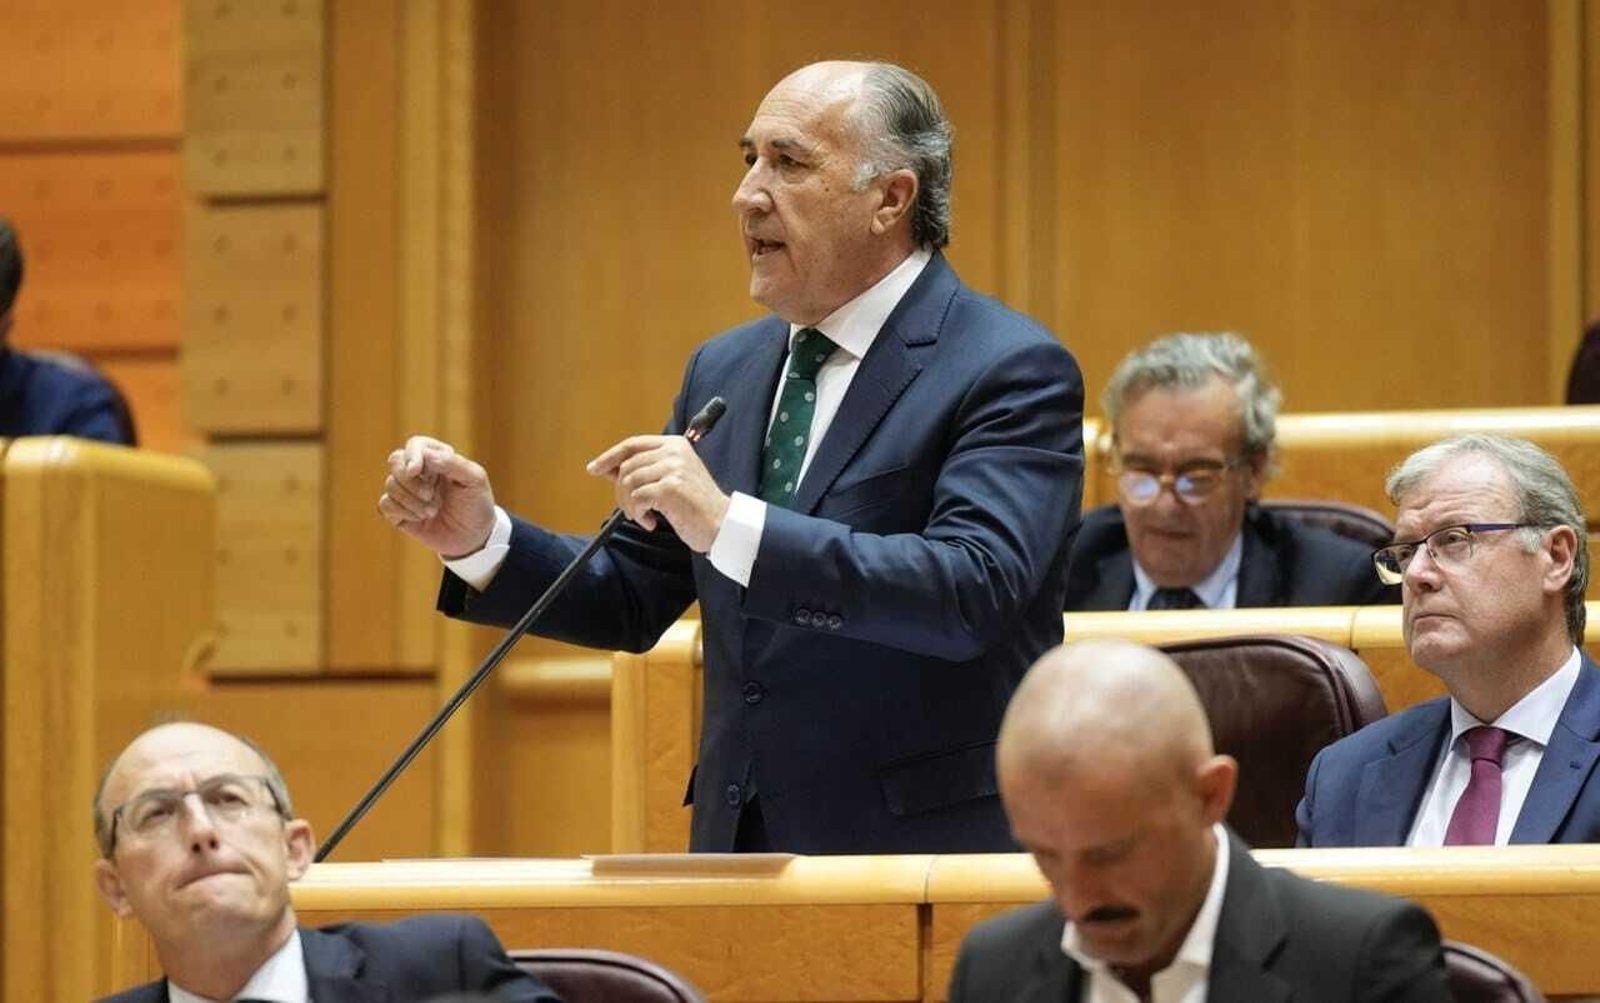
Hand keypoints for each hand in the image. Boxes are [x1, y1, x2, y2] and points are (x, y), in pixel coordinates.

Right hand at [379, 436, 497, 558]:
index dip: (412, 455)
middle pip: (395, 460)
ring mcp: (407, 491)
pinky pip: (385, 504)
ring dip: (411, 501)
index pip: (415, 445)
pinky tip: (419, 519)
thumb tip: (427, 454)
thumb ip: (453, 463)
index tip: (415, 470)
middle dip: (410, 481)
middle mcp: (420, 472)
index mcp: (438, 459)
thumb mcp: (475, 481)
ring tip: (432, 512)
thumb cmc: (477, 505)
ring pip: (390, 484)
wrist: (473, 538)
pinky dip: (401, 511)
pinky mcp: (399, 511)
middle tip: (430, 495)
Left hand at [587, 435, 730, 551]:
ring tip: (644, 517)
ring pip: (629, 482)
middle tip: (632, 510)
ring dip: (630, 505)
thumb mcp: (669, 480)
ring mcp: (673, 468)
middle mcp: (674, 452)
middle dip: (621, 492)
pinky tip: (652, 522)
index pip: (632, 444)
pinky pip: (637, 498)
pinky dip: (639, 514)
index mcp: (674, 445)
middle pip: (627, 466)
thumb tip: (606, 468)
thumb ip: (643, 471)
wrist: (722, 524)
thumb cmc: (695, 505)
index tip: (594, 468)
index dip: (610, 456)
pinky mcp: (671, 487)